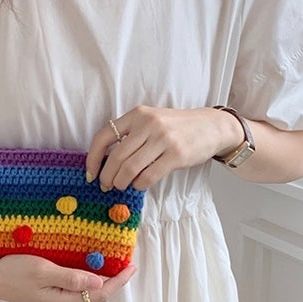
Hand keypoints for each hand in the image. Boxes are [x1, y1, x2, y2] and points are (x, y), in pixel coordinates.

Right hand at [0, 253, 138, 301]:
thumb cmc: (12, 272)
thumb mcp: (42, 271)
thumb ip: (71, 277)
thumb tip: (99, 282)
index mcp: (62, 301)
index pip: (100, 294)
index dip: (118, 281)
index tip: (132, 266)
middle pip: (94, 294)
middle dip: (111, 278)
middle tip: (124, 259)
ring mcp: (52, 300)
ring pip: (83, 289)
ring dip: (97, 275)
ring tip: (109, 258)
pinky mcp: (45, 293)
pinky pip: (71, 285)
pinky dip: (83, 275)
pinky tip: (84, 262)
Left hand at [86, 105, 243, 190]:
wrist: (212, 126)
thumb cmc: (175, 128)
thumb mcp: (150, 121)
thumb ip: (129, 136)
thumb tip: (105, 163)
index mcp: (137, 115)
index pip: (103, 136)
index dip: (93, 158)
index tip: (91, 173)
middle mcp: (148, 124)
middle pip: (116, 157)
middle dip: (106, 176)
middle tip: (105, 186)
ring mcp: (163, 139)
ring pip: (130, 168)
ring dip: (120, 182)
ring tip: (120, 186)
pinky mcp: (176, 155)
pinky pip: (148, 176)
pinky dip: (139, 185)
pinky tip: (138, 185)